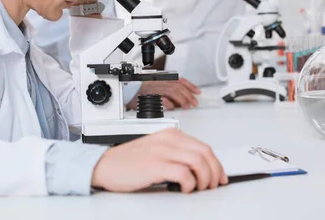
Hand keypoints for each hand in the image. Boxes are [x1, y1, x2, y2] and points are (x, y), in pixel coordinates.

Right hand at [91, 128, 227, 192]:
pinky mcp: (156, 165)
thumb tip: (199, 168)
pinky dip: (190, 184)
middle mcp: (168, 140)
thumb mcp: (156, 150)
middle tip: (213, 185)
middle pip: (205, 153)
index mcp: (170, 135)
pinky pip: (183, 173)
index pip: (203, 146)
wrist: (105, 164)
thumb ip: (176, 153)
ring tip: (199, 188)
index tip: (219, 175)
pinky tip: (185, 189)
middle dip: (214, 172)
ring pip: (198, 162)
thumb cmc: (128, 161)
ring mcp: (162, 151)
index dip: (216, 164)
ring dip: (204, 179)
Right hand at [126, 77, 200, 109]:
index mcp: (162, 79)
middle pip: (178, 87)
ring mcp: (154, 88)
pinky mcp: (148, 95)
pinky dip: (167, 102)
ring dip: (181, 99)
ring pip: (172, 91)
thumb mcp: (156, 87)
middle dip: (188, 95)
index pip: (180, 80)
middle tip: (194, 102)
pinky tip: (172, 107)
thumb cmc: (140, 91)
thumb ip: (168, 92)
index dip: (190, 85)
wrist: (126, 91)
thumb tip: (179, 100)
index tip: (197, 91)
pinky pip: (160, 98)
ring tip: (186, 106)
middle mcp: (159, 82)